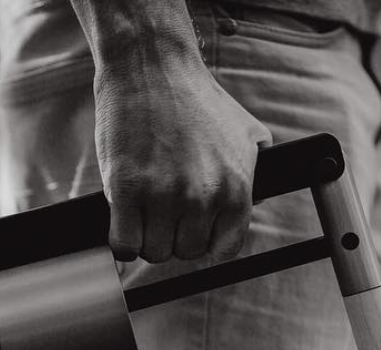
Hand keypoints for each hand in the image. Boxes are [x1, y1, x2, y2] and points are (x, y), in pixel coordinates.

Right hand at [94, 54, 270, 263]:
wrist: (152, 67)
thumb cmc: (195, 100)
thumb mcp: (245, 132)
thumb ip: (254, 173)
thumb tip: (258, 201)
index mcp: (235, 188)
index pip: (224, 250)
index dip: (206, 244)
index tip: (192, 233)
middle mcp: (202, 197)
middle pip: (185, 252)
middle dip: (173, 236)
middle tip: (163, 212)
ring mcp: (163, 195)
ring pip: (154, 251)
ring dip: (146, 237)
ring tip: (143, 210)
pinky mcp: (126, 190)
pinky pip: (124, 244)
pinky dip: (122, 240)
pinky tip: (124, 220)